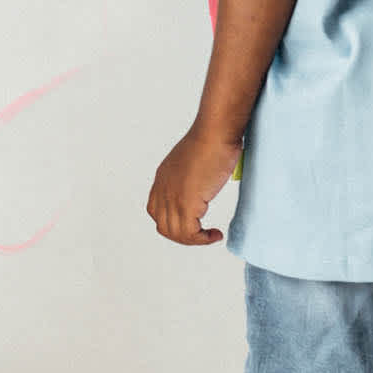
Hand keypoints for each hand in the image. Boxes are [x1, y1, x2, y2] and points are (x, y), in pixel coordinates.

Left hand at [147, 126, 242, 245]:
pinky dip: (202, 239)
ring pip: (175, 233)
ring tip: (211, 236)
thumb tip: (205, 184)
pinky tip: (215, 234)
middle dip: (184, 235)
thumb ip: (192, 175)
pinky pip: (189, 233)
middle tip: (203, 234)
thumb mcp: (193, 161)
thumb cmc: (212, 139)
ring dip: (194, 240)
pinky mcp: (186, 202)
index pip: (156, 211)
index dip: (173, 222)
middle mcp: (163, 189)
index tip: (193, 223)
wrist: (216, 132)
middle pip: (164, 226)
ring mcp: (173, 197)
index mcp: (162, 179)